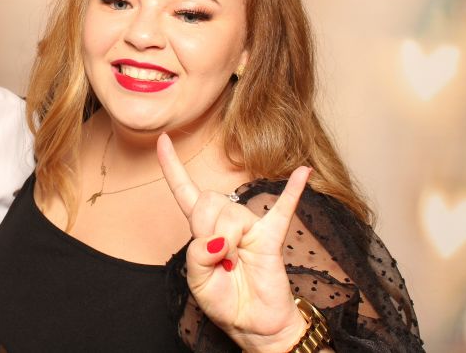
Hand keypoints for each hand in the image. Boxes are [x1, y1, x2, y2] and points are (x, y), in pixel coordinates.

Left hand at [157, 133, 310, 352]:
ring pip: (230, 213)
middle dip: (205, 229)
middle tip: (217, 257)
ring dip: (228, 242)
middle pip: (207, 200)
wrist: (252, 324)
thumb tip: (218, 239)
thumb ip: (197, 256)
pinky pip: (283, 208)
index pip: (184, 190)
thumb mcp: (197, 281)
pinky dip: (293, 190)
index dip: (171, 166)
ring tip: (235, 262)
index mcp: (202, 228)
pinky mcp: (271, 236)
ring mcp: (250, 226)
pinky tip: (304, 173)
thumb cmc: (225, 300)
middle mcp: (225, 220)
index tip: (162, 140)